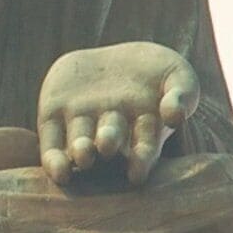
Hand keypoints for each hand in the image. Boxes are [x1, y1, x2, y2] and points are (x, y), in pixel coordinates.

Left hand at [36, 42, 198, 188]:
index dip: (140, 160)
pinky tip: (58, 171)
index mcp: (142, 128)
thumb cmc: (156, 73)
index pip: (142, 148)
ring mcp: (81, 126)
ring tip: (84, 153)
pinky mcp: (53, 117)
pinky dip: (53, 160)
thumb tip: (175, 115)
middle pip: (108, 143)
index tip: (138, 173)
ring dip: (81, 151)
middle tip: (107, 146)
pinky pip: (51, 145)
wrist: (116, 58)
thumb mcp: (177, 76)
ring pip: (80, 145)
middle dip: (108, 144)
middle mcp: (110, 133)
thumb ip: (181, 95)